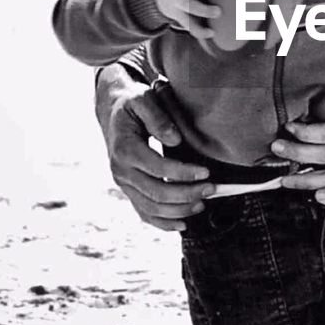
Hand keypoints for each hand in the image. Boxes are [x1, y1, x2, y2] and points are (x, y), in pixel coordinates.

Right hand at [95, 64, 214, 231]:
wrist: (112, 112)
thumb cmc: (132, 104)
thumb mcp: (143, 99)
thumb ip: (158, 118)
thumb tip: (174, 140)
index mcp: (125, 149)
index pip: (158, 168)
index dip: (183, 173)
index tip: (206, 172)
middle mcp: (121, 171)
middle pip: (156, 192)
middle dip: (187, 194)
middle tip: (211, 188)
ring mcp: (123, 184)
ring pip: (151, 208)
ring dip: (179, 210)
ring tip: (202, 203)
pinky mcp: (129, 190)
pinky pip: (144, 213)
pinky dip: (163, 223)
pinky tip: (183, 224)